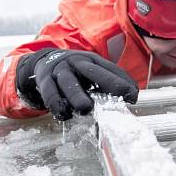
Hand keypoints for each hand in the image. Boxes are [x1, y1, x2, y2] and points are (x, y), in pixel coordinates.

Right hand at [16, 48, 138, 119]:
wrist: (43, 63)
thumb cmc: (75, 73)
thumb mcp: (92, 73)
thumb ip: (109, 84)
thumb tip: (132, 98)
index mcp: (92, 60)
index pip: (111, 69)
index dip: (123, 82)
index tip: (133, 96)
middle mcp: (76, 62)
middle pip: (92, 71)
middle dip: (107, 83)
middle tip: (117, 98)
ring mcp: (59, 70)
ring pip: (68, 82)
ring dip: (77, 96)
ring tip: (85, 108)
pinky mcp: (44, 81)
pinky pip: (50, 94)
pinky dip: (58, 105)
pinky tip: (65, 114)